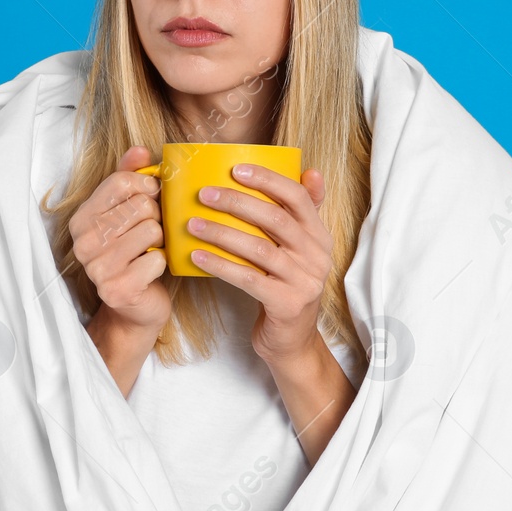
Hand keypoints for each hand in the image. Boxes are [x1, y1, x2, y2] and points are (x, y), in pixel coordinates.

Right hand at [69, 146, 169, 339]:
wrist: (134, 307)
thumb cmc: (134, 253)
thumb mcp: (127, 211)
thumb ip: (130, 177)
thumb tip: (140, 149)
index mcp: (81, 218)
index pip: (121, 182)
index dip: (146, 186)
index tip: (151, 198)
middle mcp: (83, 242)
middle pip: (140, 205)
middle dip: (156, 216)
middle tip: (151, 233)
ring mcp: (97, 268)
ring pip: (151, 230)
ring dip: (161, 241)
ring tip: (151, 250)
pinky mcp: (117, 289)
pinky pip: (157, 259)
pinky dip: (162, 264)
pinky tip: (151, 270)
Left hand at [186, 163, 333, 364]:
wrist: (292, 341)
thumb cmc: (287, 287)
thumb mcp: (301, 250)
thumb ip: (303, 214)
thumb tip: (310, 170)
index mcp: (319, 236)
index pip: (298, 197)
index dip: (268, 180)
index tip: (236, 169)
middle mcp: (317, 256)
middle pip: (276, 219)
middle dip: (237, 202)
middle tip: (205, 194)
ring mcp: (304, 281)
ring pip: (259, 248)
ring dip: (221, 233)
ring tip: (192, 223)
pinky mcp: (286, 304)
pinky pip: (247, 279)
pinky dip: (220, 265)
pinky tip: (196, 256)